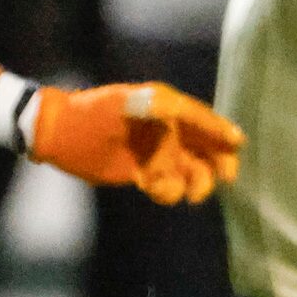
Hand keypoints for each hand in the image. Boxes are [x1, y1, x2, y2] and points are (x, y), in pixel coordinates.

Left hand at [30, 81, 244, 204]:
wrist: (60, 135)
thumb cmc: (89, 115)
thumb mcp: (117, 105)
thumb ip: (148, 105)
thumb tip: (171, 106)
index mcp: (165, 106)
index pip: (200, 118)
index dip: (220, 129)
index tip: (237, 142)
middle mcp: (168, 129)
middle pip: (206, 147)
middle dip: (218, 162)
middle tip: (224, 177)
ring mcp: (159, 152)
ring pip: (192, 171)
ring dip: (194, 182)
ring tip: (184, 192)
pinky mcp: (147, 172)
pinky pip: (170, 185)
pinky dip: (167, 190)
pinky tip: (148, 186)